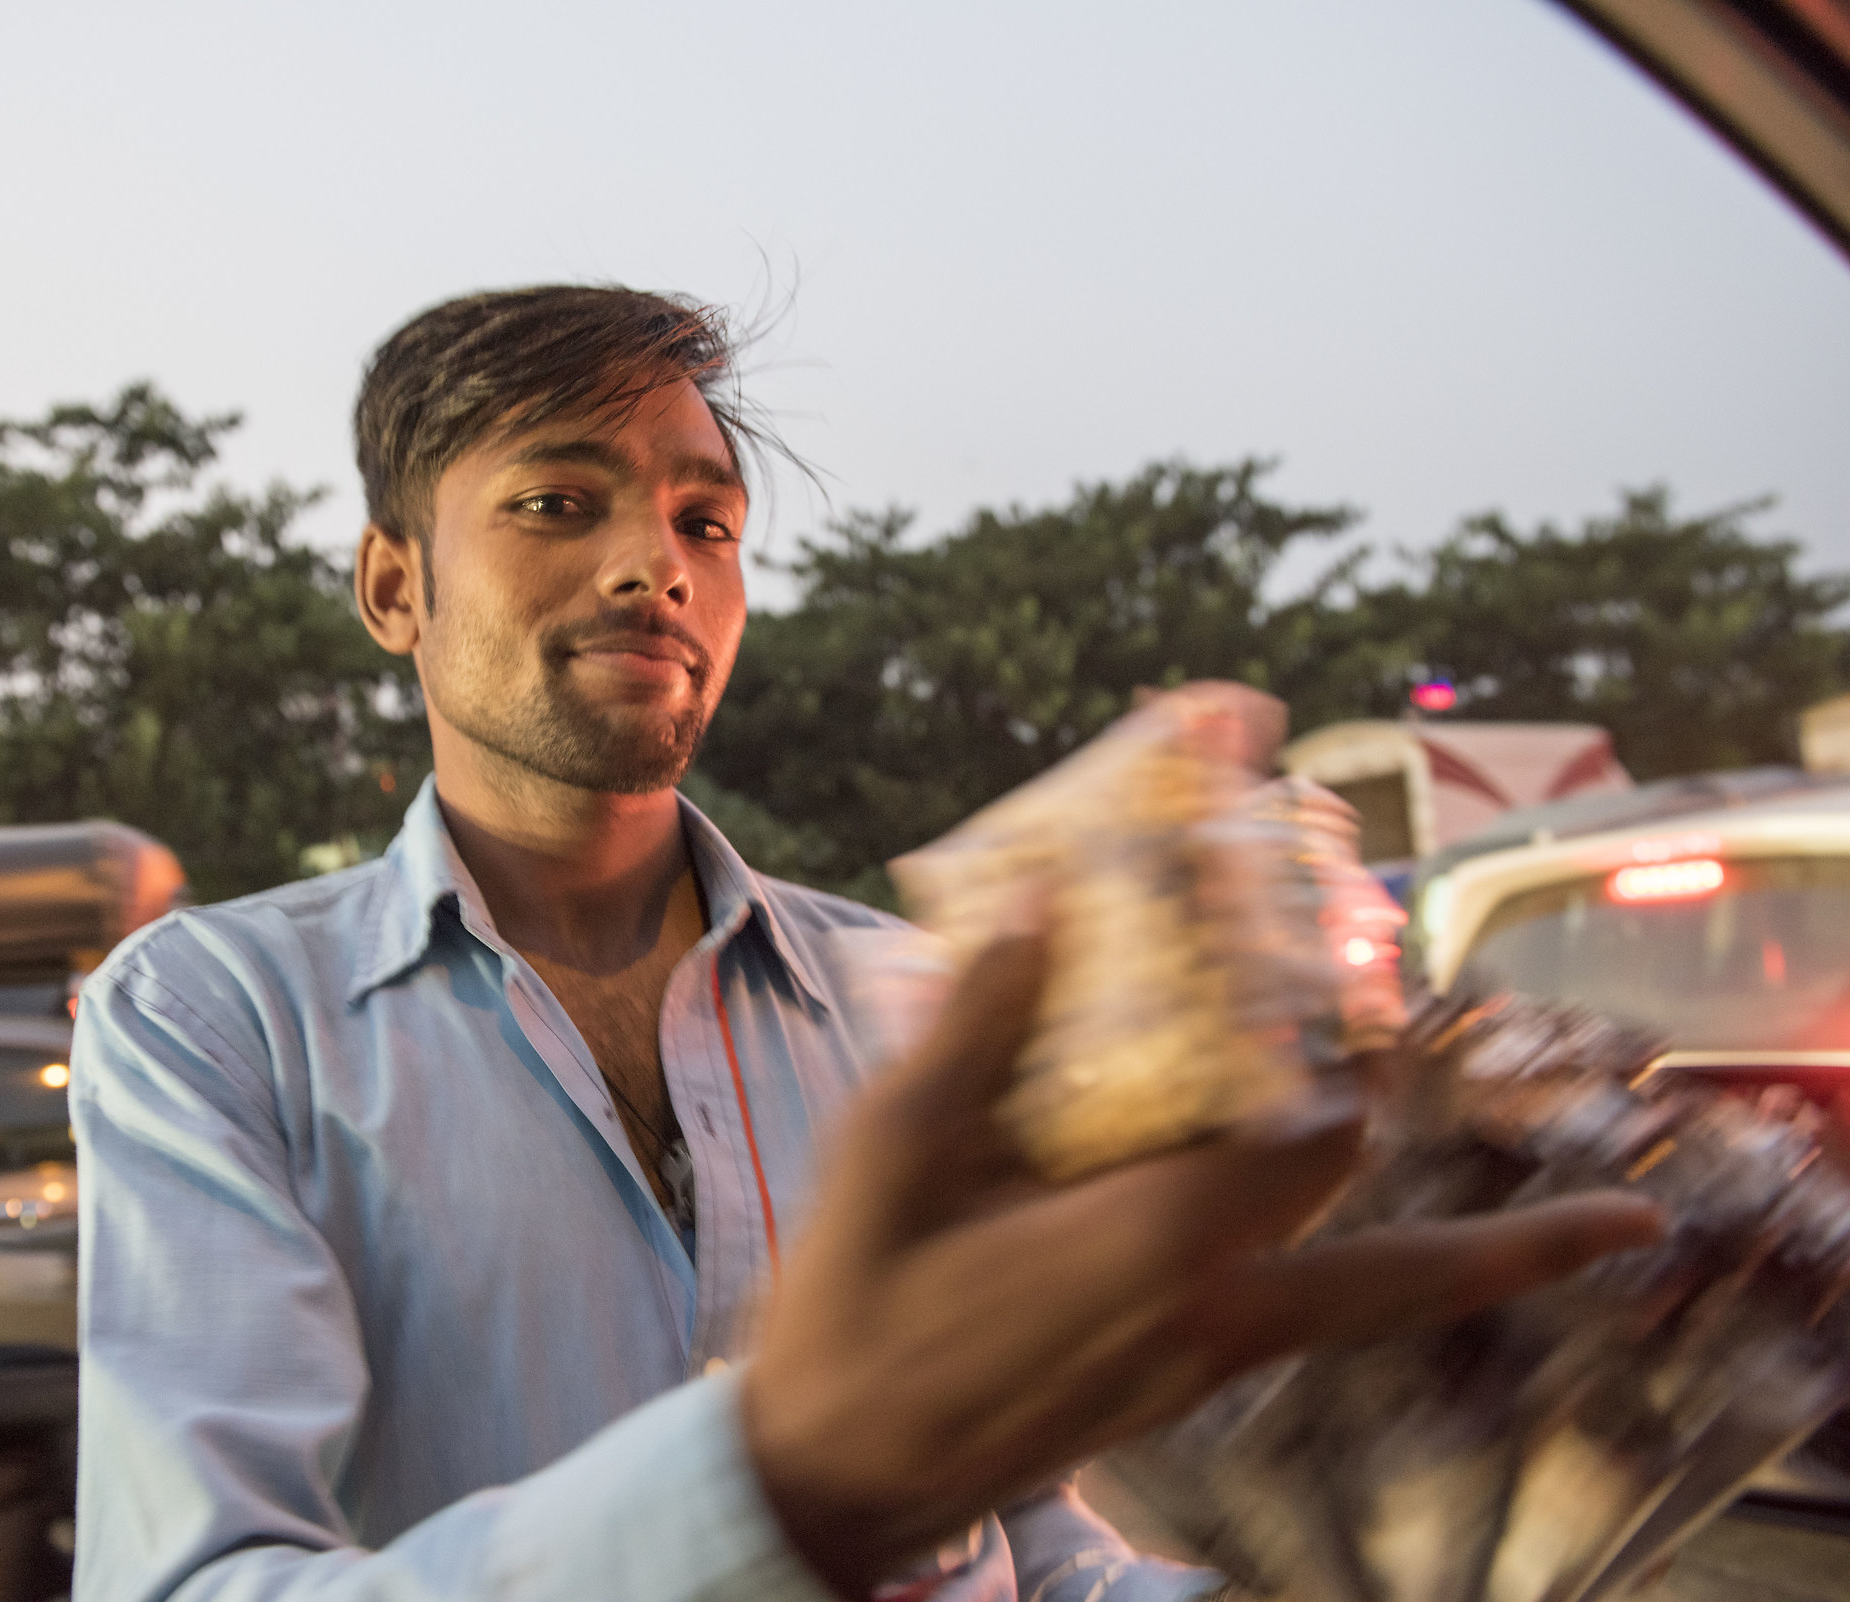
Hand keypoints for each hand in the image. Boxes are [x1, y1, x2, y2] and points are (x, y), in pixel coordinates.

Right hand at [740, 932, 1664, 1597]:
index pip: (1301, 1111)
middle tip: (1414, 986)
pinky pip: (1319, 1319)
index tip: (1306, 897)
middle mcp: (1211, 1305)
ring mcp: (1208, 1356)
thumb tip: (1049, 909)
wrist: (840, 1477)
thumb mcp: (888, 1156)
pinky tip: (1374, 1241)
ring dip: (1490, 1251)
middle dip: (1390, 1076)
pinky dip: (1391, 1284)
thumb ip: (978, 1030)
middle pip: (1358, 1180)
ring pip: (1387, 1289)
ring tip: (1616, 1231)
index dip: (1314, 1000)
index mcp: (1147, 1239)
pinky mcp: (1186, 1379)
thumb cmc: (854, 1317)